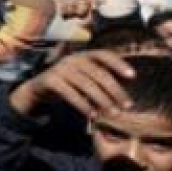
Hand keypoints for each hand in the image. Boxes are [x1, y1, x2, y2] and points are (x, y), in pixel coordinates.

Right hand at [9, 49, 134, 118]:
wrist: (38, 88)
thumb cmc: (69, 84)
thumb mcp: (85, 78)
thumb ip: (102, 80)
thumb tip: (126, 89)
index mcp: (83, 55)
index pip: (104, 54)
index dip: (118, 64)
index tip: (133, 76)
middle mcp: (72, 59)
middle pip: (98, 73)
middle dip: (115, 90)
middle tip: (127, 105)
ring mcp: (60, 68)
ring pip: (86, 84)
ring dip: (102, 100)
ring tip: (113, 113)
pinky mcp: (50, 80)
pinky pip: (70, 93)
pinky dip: (83, 105)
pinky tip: (93, 115)